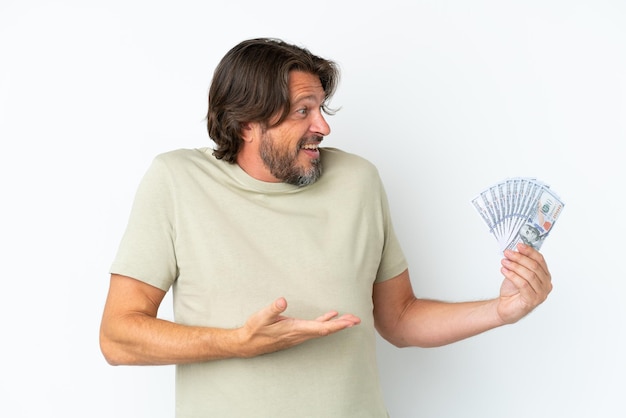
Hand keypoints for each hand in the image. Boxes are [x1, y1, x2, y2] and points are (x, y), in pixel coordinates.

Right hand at [237, 297, 360, 356]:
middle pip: (326, 331)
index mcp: (294, 329)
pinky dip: (325, 322)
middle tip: (357, 319)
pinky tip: (330, 316)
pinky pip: (315, 329)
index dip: (337, 325)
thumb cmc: (254, 331)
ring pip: (322, 330)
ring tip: (349, 318)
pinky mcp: (295, 334)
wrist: (247, 345)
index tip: (349, 322)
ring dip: (336, 324)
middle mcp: (299, 334)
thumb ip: (272, 309)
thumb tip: (282, 301)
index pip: (321, 328)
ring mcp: (298, 335)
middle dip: (342, 325)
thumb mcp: (260, 317)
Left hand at [497, 243, 551, 323]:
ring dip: (514, 266)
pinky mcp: (532, 300)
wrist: (506, 307)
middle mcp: (546, 285)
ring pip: (529, 275)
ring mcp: (541, 294)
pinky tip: (504, 270)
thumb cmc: (513, 291)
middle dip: (519, 257)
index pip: (540, 260)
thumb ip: (520, 263)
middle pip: (534, 267)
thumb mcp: (517, 273)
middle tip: (508, 253)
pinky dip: (512, 275)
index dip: (529, 251)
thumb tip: (516, 249)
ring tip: (504, 261)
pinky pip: (523, 284)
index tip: (519, 245)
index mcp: (545, 276)